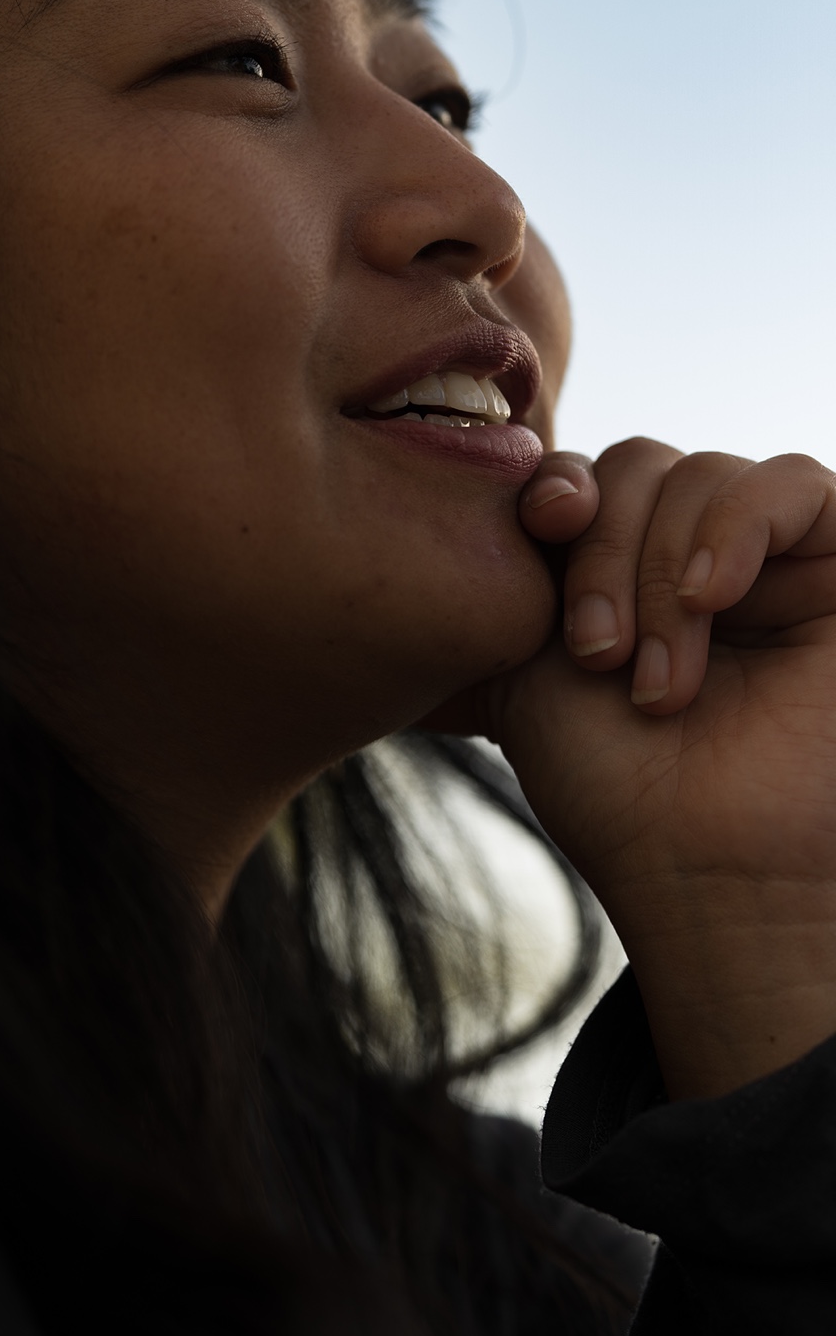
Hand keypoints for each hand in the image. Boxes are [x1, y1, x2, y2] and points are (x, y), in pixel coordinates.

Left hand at [485, 442, 835, 1098]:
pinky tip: (711, 596)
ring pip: (702, 473)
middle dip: (606, 553)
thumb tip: (532, 474)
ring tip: (658, 678)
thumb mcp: (531, 658)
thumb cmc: (613, 784)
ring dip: (661, 570)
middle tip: (598, 655)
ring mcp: (767, 561)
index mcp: (614, 571)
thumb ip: (532, 562)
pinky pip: (791, 482)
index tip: (546, 528)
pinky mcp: (835, 567)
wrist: (704, 869)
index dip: (558, 486)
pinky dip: (735, 526)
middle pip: (637, 465)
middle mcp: (690, 557)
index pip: (584, 475)